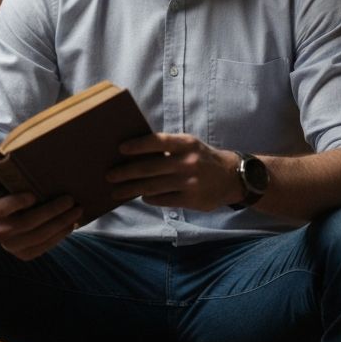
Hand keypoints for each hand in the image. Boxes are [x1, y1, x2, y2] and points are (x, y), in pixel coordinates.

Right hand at [0, 184, 82, 260]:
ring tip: (77, 211)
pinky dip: (58, 237)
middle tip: (69, 199)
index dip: (16, 203)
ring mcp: (10, 246)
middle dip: (50, 212)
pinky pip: (42, 248)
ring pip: (37, 238)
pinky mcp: (22, 253)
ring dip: (59, 225)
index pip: (1, 209)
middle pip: (25, 224)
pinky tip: (70, 225)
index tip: (33, 194)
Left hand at [107, 133, 238, 210]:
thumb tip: (134, 151)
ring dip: (131, 189)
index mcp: (186, 143)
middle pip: (150, 168)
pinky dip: (149, 198)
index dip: (138, 145)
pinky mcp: (192, 200)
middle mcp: (188, 162)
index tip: (120, 149)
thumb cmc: (201, 156)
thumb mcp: (188, 145)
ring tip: (116, 191)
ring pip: (153, 186)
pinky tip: (141, 196)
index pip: (157, 141)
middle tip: (109, 175)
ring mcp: (190, 182)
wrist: (231, 177)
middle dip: (126, 172)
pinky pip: (164, 200)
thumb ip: (166, 147)